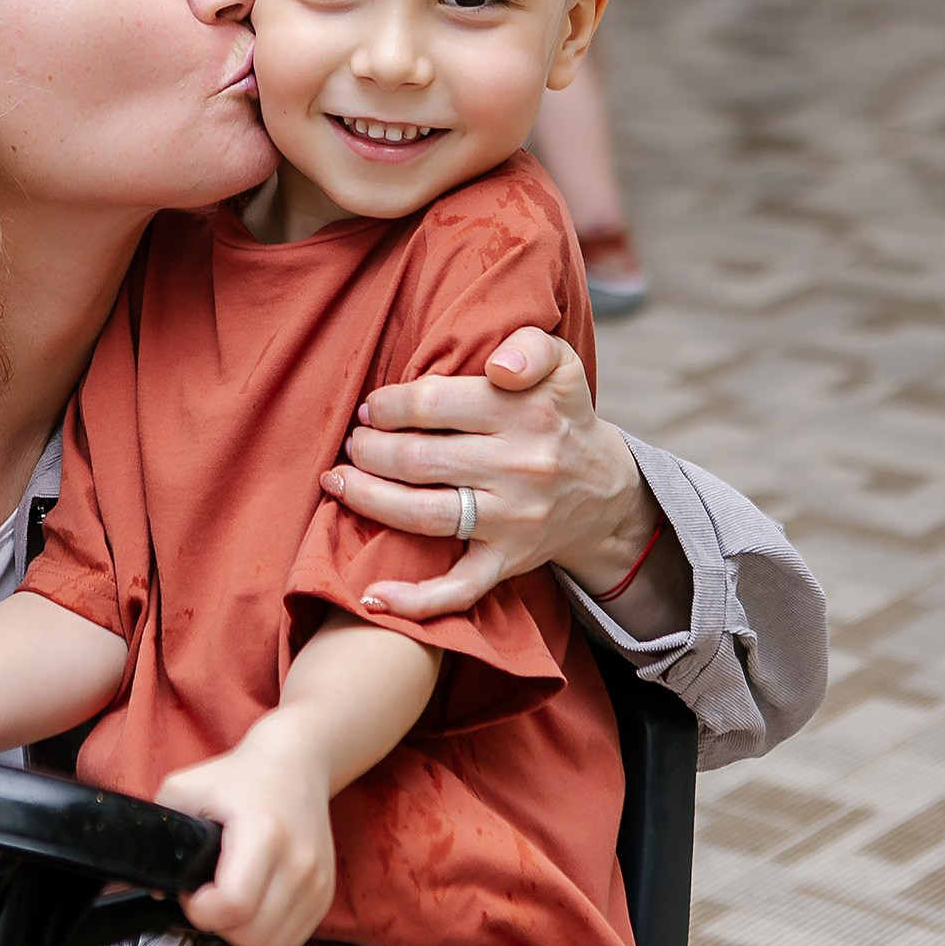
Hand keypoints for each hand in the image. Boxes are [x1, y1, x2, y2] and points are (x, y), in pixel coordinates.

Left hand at [157, 724, 335, 945]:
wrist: (295, 765)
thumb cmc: (236, 778)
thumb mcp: (185, 789)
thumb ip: (162, 834)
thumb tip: (158, 887)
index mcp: (263, 833)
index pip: (233, 904)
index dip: (200, 910)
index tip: (193, 891)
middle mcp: (298, 860)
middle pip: (252, 934)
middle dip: (220, 925)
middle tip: (210, 895)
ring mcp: (317, 879)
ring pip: (271, 945)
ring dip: (243, 933)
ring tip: (231, 900)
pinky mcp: (325, 892)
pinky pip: (291, 940)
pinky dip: (267, 934)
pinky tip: (254, 906)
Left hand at [321, 328, 664, 615]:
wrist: (605, 492)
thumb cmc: (561, 417)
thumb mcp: (561, 365)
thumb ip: (531, 345)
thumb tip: (498, 365)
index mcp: (528, 411)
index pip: (433, 403)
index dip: (388, 405)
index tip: (373, 408)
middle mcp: (523, 466)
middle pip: (417, 459)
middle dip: (369, 449)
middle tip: (354, 443)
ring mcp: (514, 519)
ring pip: (423, 515)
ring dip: (367, 498)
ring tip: (339, 481)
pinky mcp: (510, 561)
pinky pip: (459, 588)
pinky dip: (415, 600)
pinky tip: (372, 595)